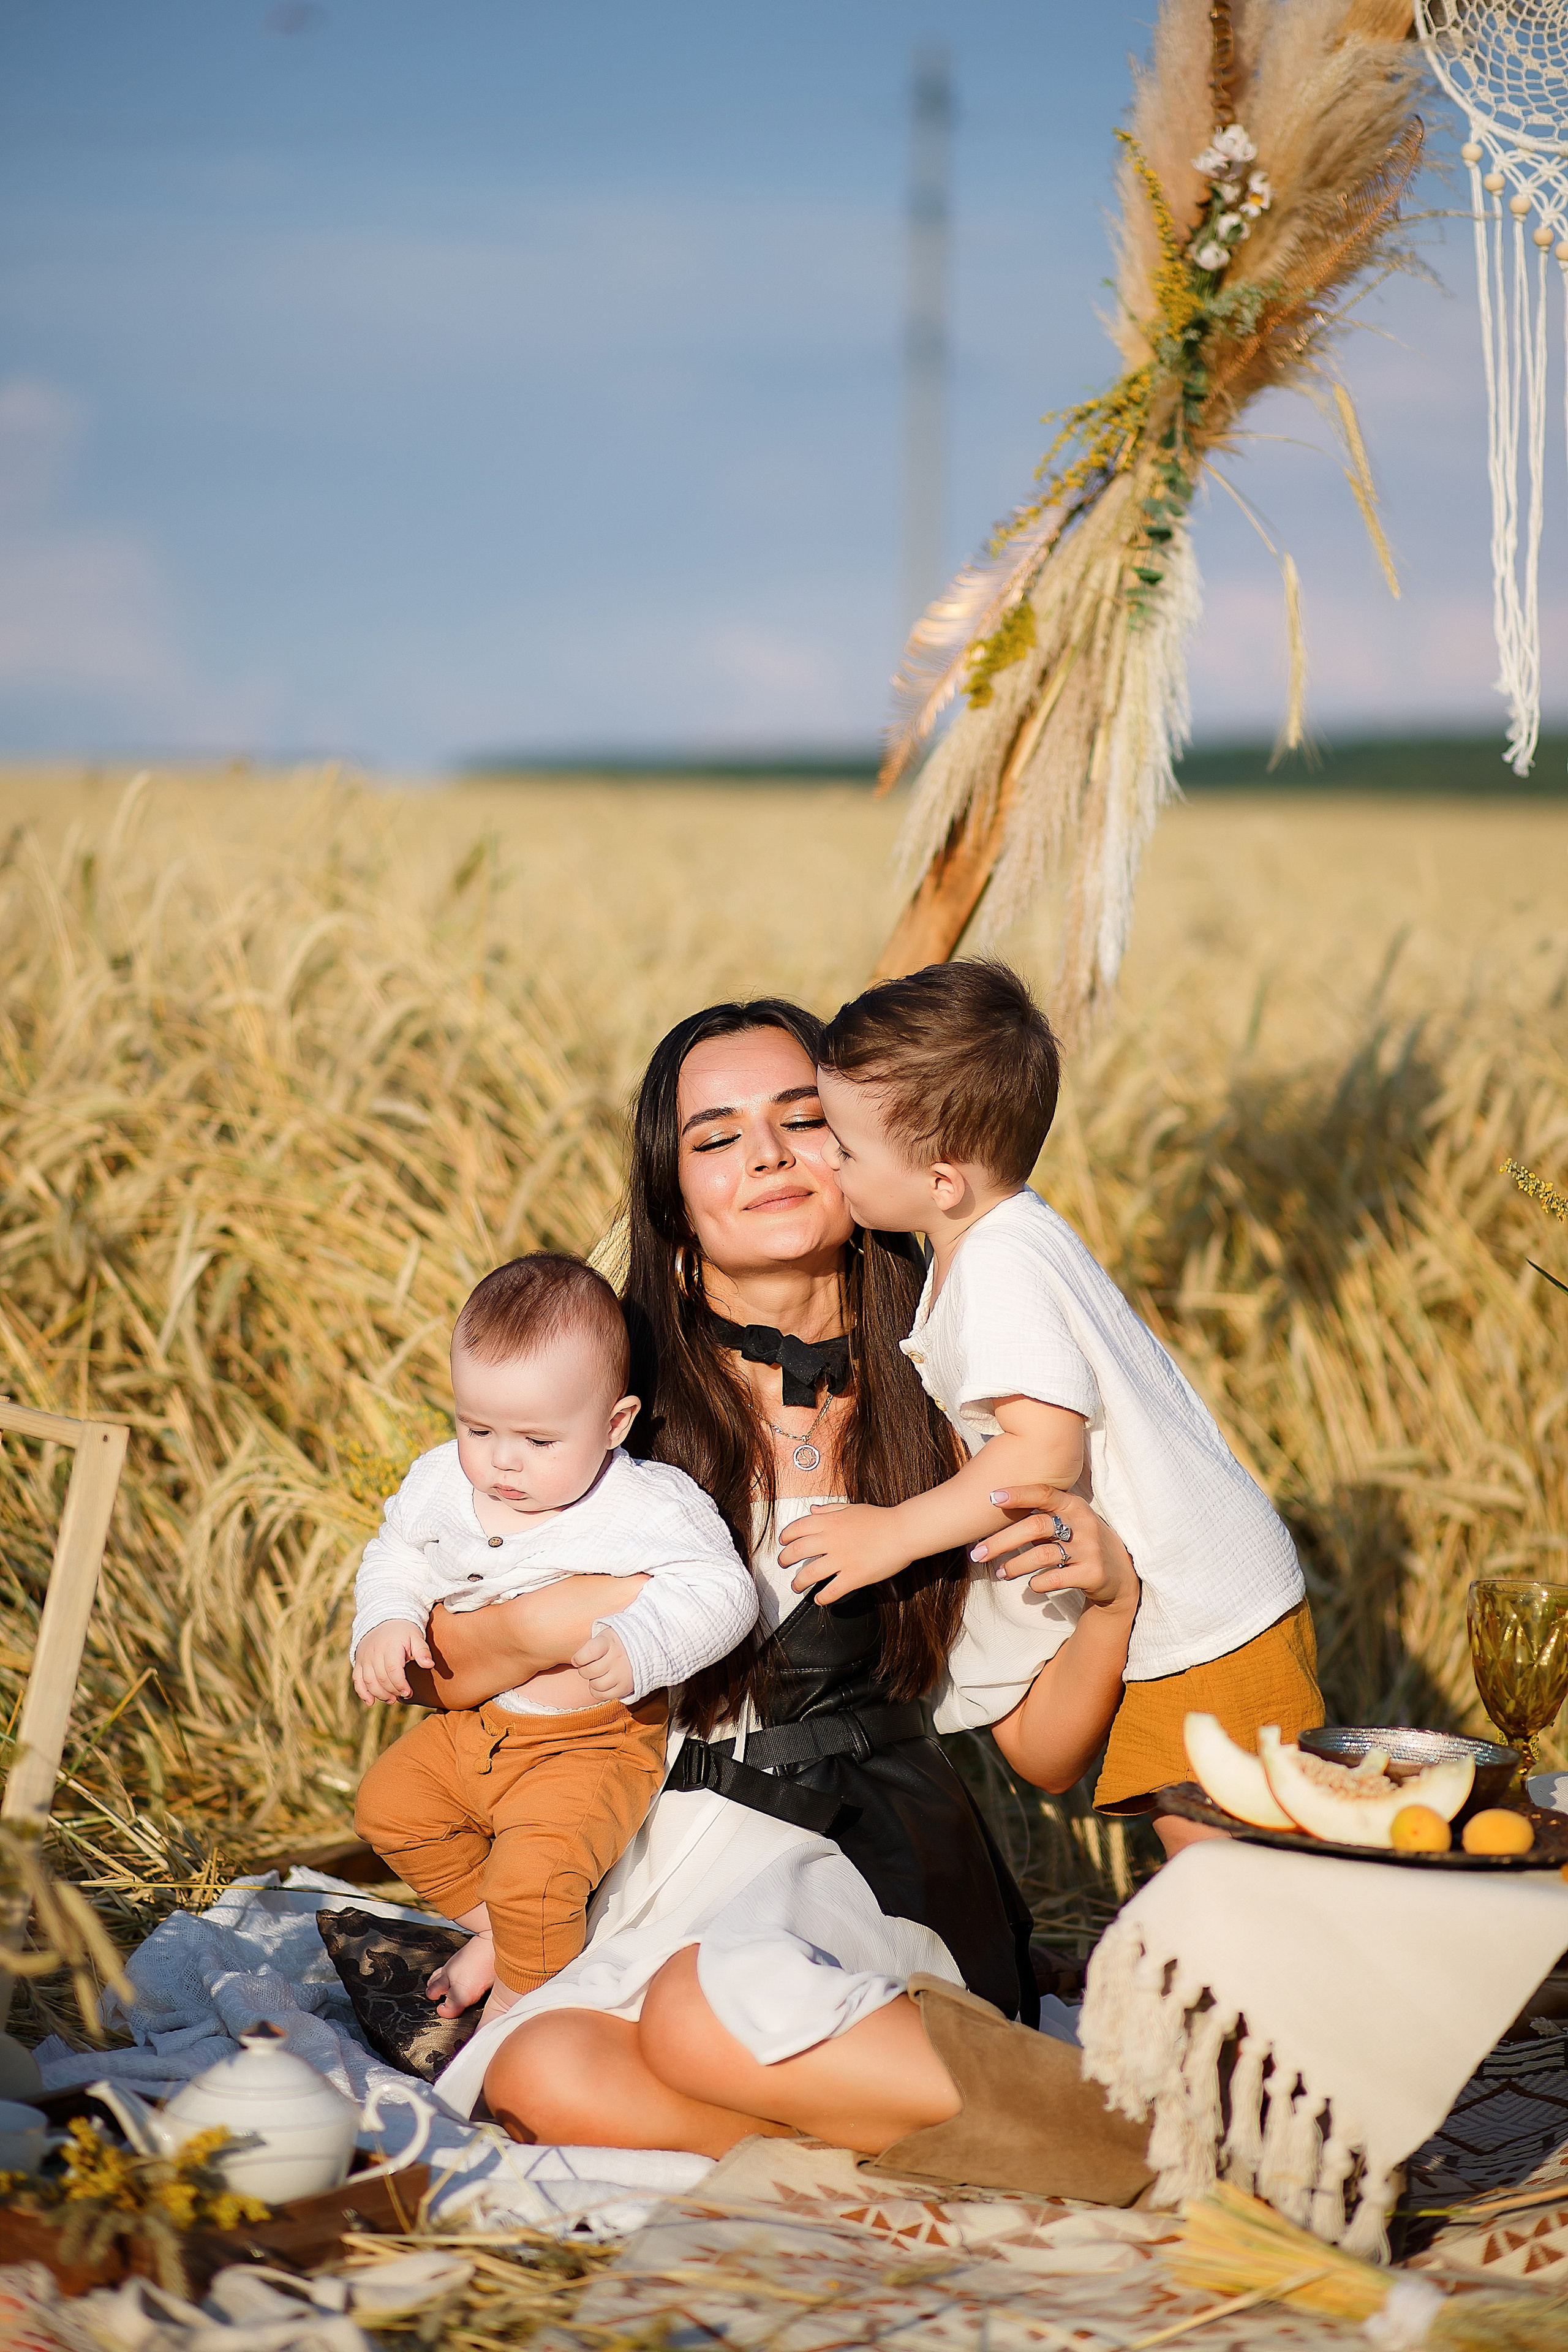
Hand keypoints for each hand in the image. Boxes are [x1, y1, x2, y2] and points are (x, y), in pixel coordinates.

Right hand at [353, 1617, 432, 1703]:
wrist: (385, 1620)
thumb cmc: (404, 1631)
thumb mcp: (416, 1637)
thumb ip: (422, 1651)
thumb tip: (430, 1665)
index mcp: (390, 1646)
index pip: (393, 1670)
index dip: (400, 1684)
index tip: (409, 1692)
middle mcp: (375, 1652)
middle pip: (381, 1678)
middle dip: (393, 1691)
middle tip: (404, 1695)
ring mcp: (365, 1658)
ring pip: (369, 1681)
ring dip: (379, 1694)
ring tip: (391, 1699)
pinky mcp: (359, 1662)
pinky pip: (357, 1680)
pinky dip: (362, 1692)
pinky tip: (370, 1702)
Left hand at [572, 1627, 634, 1700]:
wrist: (646, 1647)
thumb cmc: (617, 1641)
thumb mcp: (606, 1635)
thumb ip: (590, 1645)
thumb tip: (574, 1661)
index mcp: (610, 1641)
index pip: (588, 1653)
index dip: (579, 1658)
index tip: (578, 1659)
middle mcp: (617, 1657)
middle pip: (589, 1671)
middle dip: (584, 1670)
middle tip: (589, 1666)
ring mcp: (623, 1673)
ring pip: (596, 1685)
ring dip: (592, 1681)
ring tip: (598, 1674)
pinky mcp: (626, 1687)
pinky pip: (603, 1695)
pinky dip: (598, 1691)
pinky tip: (602, 1683)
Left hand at [778, 1501, 911, 1605]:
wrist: (903, 1531)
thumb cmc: (881, 1519)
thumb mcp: (851, 1508)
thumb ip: (829, 1510)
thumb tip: (812, 1510)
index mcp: (830, 1522)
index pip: (798, 1528)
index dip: (786, 1536)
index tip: (783, 1542)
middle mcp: (832, 1540)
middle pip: (797, 1551)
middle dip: (785, 1559)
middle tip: (783, 1564)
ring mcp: (842, 1559)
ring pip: (809, 1573)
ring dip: (798, 1582)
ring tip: (796, 1586)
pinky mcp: (854, 1576)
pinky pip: (832, 1591)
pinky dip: (822, 1597)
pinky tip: (819, 1599)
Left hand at [969, 1484, 1136, 1611]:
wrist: (1121, 1574)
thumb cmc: (1082, 1543)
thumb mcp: (1069, 1523)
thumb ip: (1041, 1517)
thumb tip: (994, 1518)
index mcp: (1074, 1505)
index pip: (1044, 1493)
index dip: (1018, 1494)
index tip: (991, 1497)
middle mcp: (1083, 1523)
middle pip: (1035, 1526)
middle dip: (1002, 1540)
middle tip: (977, 1553)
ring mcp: (1090, 1549)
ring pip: (1042, 1555)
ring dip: (1015, 1565)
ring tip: (999, 1573)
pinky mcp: (1093, 1573)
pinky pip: (1055, 1578)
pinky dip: (1037, 1583)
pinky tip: (1030, 1585)